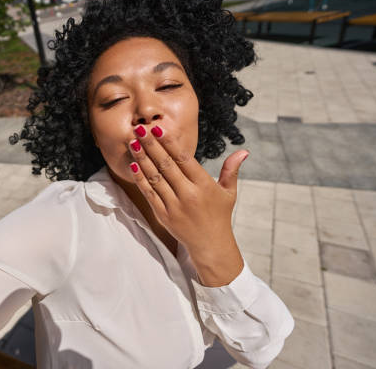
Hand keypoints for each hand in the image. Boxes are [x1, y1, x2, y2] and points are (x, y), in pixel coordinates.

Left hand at [128, 124, 246, 285]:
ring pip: (155, 177)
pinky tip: (133, 165)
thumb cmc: (220, 216)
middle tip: (139, 128)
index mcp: (204, 185)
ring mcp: (174, 205)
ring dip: (142, 159)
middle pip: (166, 165)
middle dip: (151, 145)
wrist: (211, 246)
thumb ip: (231, 170)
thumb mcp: (229, 193)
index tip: (158, 128)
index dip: (169, 143)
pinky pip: (149, 193)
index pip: (184, 159)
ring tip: (132, 142)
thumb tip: (243, 151)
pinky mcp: (163, 215)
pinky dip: (140, 179)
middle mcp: (188, 194)